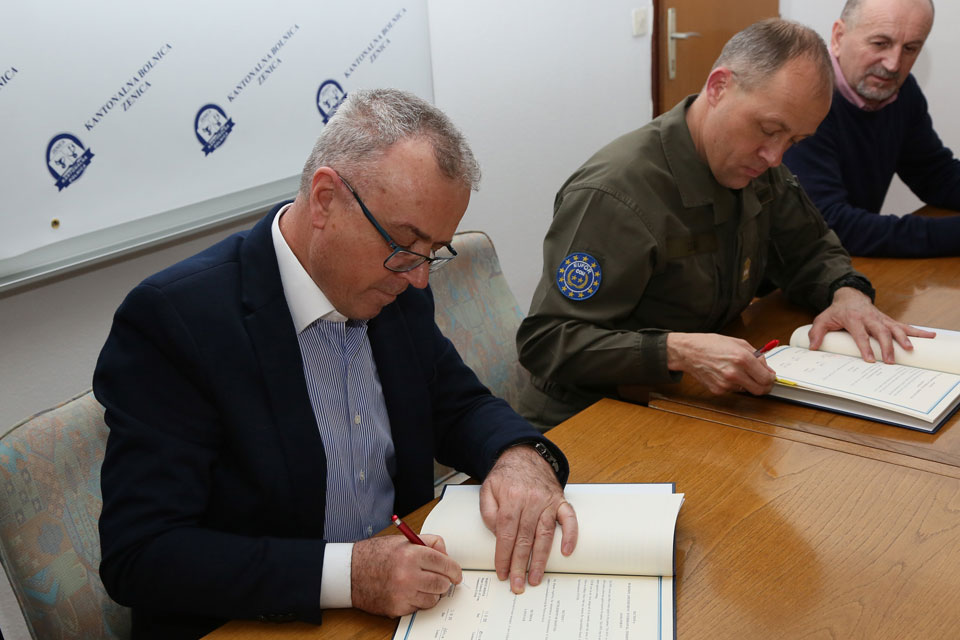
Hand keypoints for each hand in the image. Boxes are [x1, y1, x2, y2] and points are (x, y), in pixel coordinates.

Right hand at [351, 534, 460, 616]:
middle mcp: (408, 575)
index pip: (445, 564)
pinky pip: (419, 608)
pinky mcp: (397, 608)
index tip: (456, 574)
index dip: (454, 570)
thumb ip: (428, 543)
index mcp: (411, 554)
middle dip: (444, 582)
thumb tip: (446, 554)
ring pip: (433, 599)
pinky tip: (409, 592)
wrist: (350, 573)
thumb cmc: (376, 554)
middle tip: (439, 579)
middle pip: (442, 584)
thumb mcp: (402, 540)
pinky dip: (418, 601)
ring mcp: (403, 594)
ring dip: (432, 593)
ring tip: (421, 585)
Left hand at [479, 445, 577, 593]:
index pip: (506, 532)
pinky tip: (567, 552)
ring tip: (535, 578)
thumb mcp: (487, 489)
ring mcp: (548, 501)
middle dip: (520, 564)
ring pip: (545, 534)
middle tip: (517, 584)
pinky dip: (570, 535)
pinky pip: (569, 519)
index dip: (503, 554)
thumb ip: (488, 512)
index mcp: (511, 497)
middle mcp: (531, 500)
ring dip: (540, 559)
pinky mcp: (560, 501)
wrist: (524, 455)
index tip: (501, 571)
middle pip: (525, 538)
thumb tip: (497, 535)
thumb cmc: (505, 475)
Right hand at [666, 332, 775, 394]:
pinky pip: (733, 390)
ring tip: (736, 371)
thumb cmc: (710, 344)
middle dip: (765, 386)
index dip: (771, 378)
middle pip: (760, 390)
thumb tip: (767, 368)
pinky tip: (725, 374)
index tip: (770, 377)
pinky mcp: (718, 390)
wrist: (688, 352)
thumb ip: (756, 355)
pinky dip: (733, 384)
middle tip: (763, 381)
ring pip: (747, 390)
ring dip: (747, 383)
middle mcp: (735, 373)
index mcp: (742, 358)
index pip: (766, 378)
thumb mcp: (738, 343)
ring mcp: (726, 384)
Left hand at [808, 287, 934, 362]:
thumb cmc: (836, 311)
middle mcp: (870, 318)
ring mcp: (881, 319)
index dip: (865, 347)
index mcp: (853, 319)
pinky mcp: (889, 320)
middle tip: (889, 361)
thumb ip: (817, 333)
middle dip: (885, 346)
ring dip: (903, 339)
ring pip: (894, 328)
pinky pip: (904, 326)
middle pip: (880, 332)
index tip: (869, 359)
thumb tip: (812, 348)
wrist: (849, 296)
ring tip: (910, 350)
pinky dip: (918, 331)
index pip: (860, 334)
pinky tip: (931, 336)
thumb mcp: (822, 319)